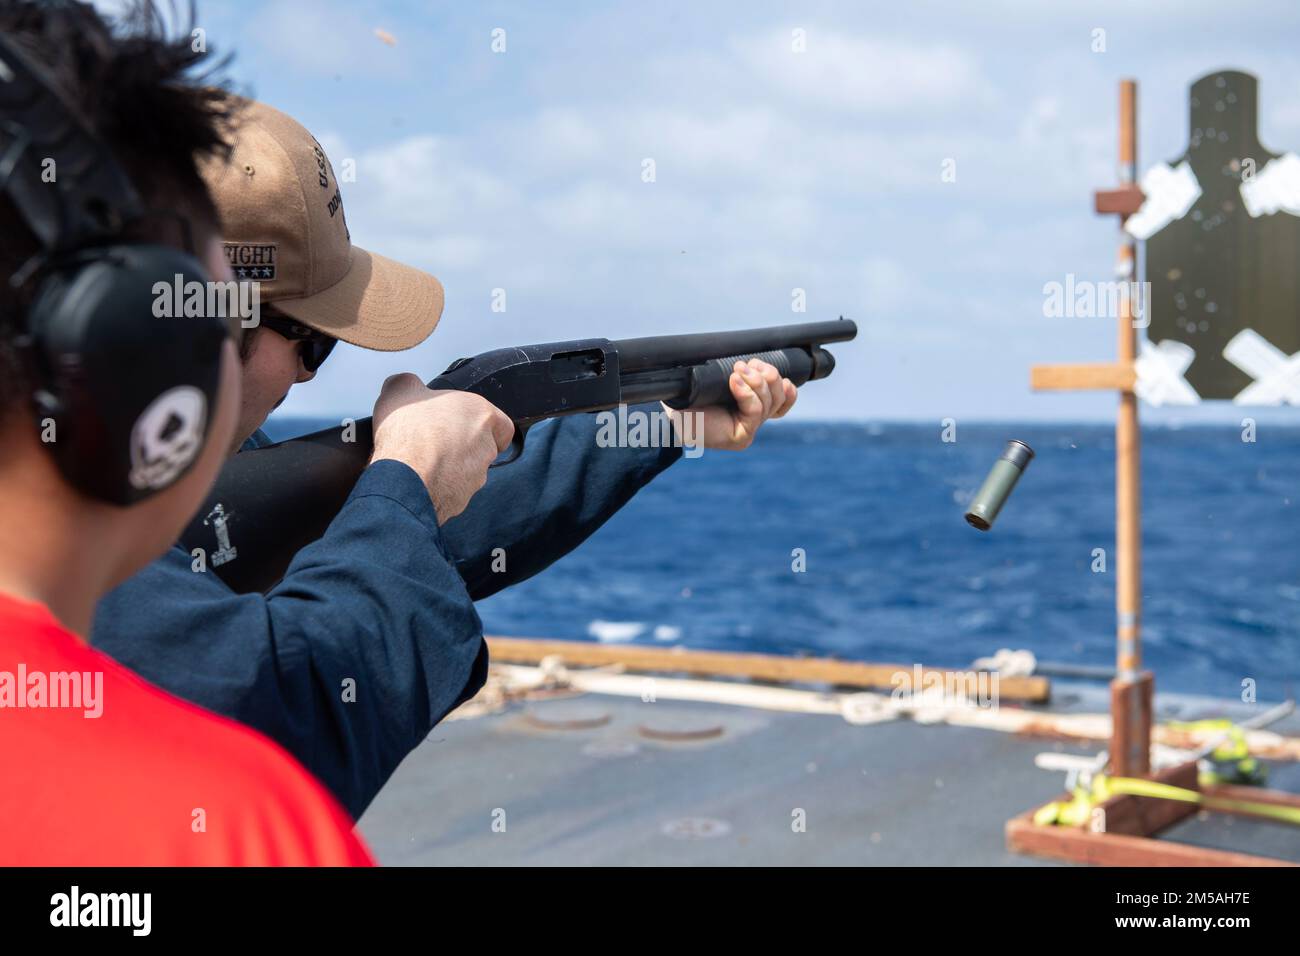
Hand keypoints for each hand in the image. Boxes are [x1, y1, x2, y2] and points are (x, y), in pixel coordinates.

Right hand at [370, 373, 513, 522]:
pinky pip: (452, 492)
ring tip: (420, 462)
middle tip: (434, 443)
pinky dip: (438, 487)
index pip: (501, 424)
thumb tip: (404, 384)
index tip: (463, 425)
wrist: (403, 477)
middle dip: (461, 447)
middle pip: (482, 448)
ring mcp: (475, 477)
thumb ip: (407, 383)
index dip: (485, 425)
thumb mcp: (401, 389)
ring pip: (468, 472)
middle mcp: (486, 447)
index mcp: (481, 415)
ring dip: (449, 468)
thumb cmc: (409, 432)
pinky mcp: (461, 500)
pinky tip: (417, 480)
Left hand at [662, 358, 797, 449]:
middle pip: (779, 395)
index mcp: (750, 405)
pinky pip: (754, 412)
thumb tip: (753, 359)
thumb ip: (738, 371)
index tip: (769, 369)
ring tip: (736, 371)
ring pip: (769, 402)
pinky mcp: (741, 438)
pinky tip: (734, 382)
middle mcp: (752, 419)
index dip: (785, 387)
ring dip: (756, 381)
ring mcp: (749, 429)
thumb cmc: (690, 396)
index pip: (783, 399)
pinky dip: (747, 394)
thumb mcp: (717, 378)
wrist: (669, 413)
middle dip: (767, 374)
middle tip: (743, 365)